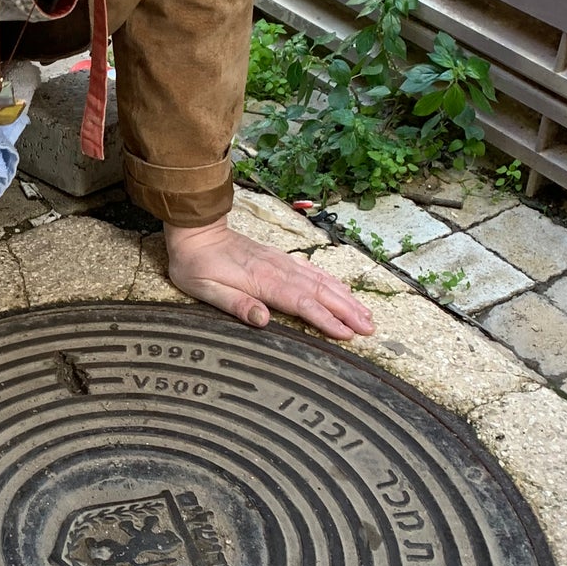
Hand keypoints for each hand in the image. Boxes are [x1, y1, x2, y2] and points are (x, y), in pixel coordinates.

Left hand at [163, 217, 374, 339]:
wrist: (197, 231)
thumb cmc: (196, 265)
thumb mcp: (206, 290)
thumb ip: (236, 304)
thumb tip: (263, 320)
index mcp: (263, 281)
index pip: (302, 303)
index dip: (326, 319)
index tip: (347, 334)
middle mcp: (279, 270)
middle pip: (320, 293)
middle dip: (347, 311)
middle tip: (369, 329)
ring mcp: (282, 263)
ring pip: (321, 281)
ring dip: (346, 299)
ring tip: (366, 315)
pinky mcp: (281, 259)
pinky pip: (313, 272)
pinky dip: (333, 283)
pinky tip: (344, 291)